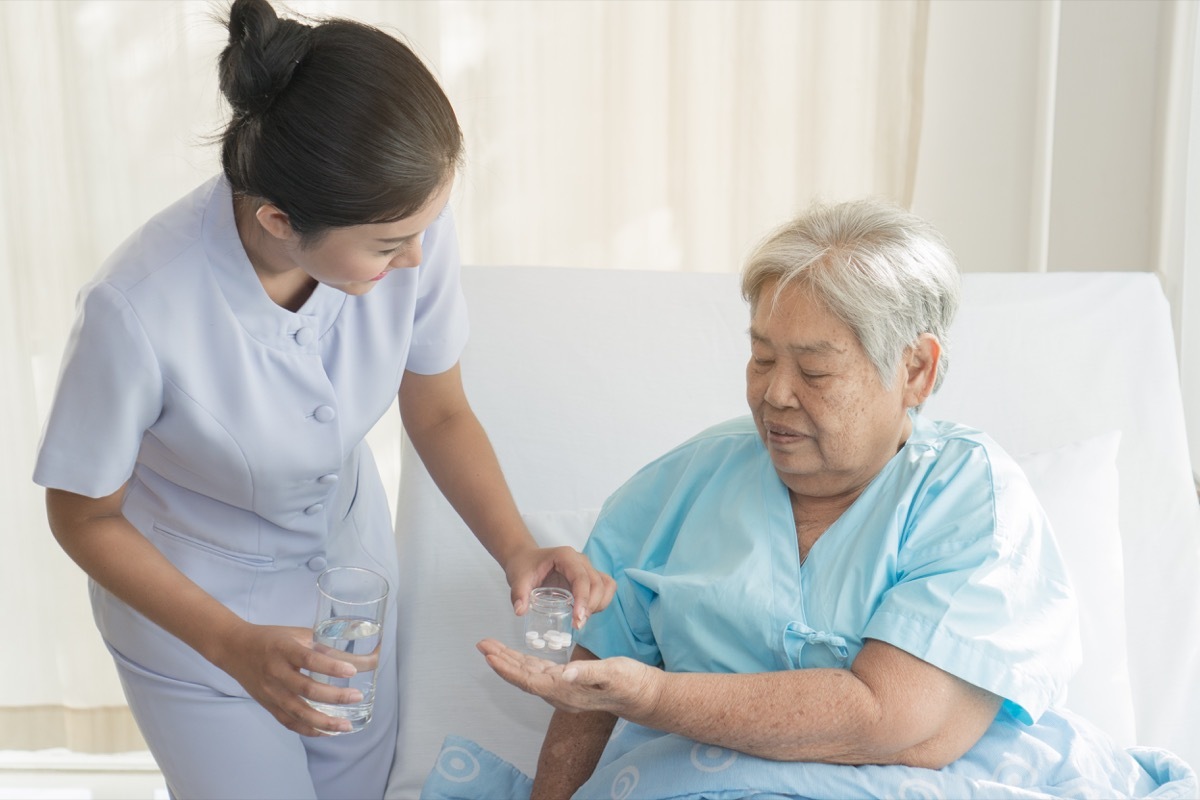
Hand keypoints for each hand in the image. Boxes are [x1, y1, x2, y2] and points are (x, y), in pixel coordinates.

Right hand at [215, 621, 366, 735]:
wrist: (235, 649)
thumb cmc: (271, 638)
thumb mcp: (295, 634)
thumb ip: (320, 645)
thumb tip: (353, 657)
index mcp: (284, 650)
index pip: (309, 660)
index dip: (331, 667)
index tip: (352, 671)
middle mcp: (276, 673)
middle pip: (306, 689)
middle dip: (334, 696)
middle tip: (357, 697)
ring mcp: (270, 692)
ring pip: (298, 712)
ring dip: (324, 721)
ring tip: (346, 725)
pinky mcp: (268, 705)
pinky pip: (289, 722)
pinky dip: (308, 729)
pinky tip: (326, 732)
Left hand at [477, 638, 660, 717]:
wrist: (644, 696)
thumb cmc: (631, 682)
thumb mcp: (613, 672)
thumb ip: (587, 672)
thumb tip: (563, 673)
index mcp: (566, 691)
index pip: (529, 679)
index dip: (508, 668)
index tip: (490, 655)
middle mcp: (560, 693)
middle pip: (523, 677)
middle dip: (501, 661)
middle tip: (482, 644)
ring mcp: (563, 690)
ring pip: (529, 675)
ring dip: (510, 661)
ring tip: (492, 648)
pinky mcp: (568, 683)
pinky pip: (539, 674)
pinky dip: (524, 663)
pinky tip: (518, 656)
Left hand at [504, 546, 615, 627]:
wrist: (525, 559)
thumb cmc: (524, 566)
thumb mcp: (518, 579)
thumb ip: (518, 594)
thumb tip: (520, 611)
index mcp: (566, 557)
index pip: (582, 578)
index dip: (583, 599)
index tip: (577, 619)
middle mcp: (580, 560)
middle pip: (598, 583)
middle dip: (591, 606)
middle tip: (577, 625)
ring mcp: (587, 568)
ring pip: (606, 585)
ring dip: (599, 604)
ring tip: (582, 619)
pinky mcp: (588, 577)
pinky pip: (605, 587)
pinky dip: (601, 602)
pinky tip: (586, 613)